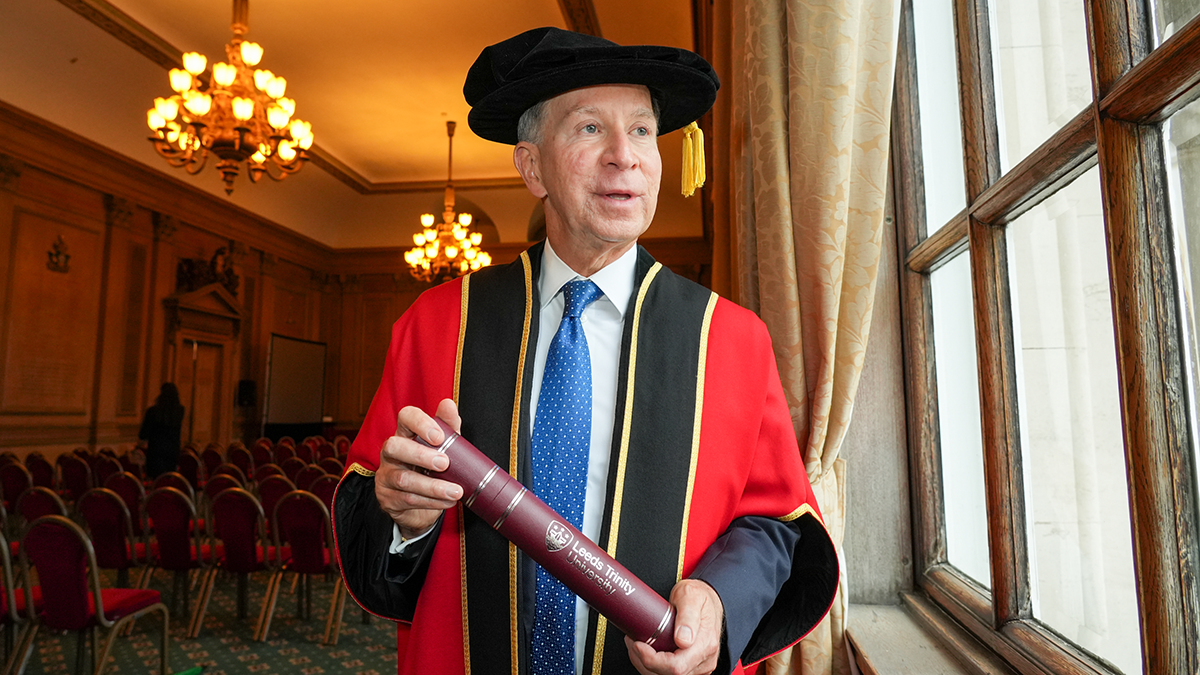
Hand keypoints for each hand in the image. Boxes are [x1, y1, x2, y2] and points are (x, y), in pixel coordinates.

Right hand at [374, 398, 463, 538]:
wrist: (420, 506)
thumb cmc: (431, 469)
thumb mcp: (444, 447)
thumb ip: (448, 427)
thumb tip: (448, 404)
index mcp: (404, 434)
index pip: (405, 417)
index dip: (420, 423)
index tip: (440, 437)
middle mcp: (390, 453)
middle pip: (393, 446)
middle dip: (420, 455)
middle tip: (445, 463)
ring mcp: (386, 476)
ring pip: (403, 478)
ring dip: (433, 486)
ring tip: (456, 491)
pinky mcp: (388, 498)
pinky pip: (408, 499)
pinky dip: (432, 501)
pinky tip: (447, 501)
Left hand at [625, 579, 723, 674]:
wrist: (708, 600)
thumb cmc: (698, 596)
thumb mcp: (691, 596)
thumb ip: (687, 615)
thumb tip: (683, 640)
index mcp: (705, 644)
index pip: (676, 667)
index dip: (652, 660)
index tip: (639, 644)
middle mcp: (704, 660)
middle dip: (645, 660)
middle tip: (633, 641)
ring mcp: (698, 666)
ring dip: (646, 664)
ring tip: (637, 645)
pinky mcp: (691, 667)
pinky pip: (668, 674)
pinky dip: (653, 666)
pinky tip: (646, 652)